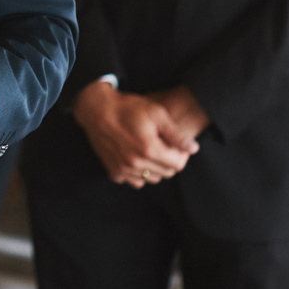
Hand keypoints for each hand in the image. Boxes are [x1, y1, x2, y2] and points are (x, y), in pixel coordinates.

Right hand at [71, 81, 198, 187]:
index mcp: (149, 149)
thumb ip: (176, 133)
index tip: (176, 144)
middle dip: (169, 160)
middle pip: (166, 173)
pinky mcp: (113, 170)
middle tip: (163, 145)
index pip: (178, 164)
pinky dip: (137, 174)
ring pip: (151, 179)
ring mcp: (123, 169)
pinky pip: (133, 181)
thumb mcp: (156, 113)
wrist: (96, 109)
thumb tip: (193, 148)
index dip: (181, 154)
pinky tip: (135, 158)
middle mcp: (136, 163)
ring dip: (155, 168)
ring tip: (149, 151)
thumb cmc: (128, 108)